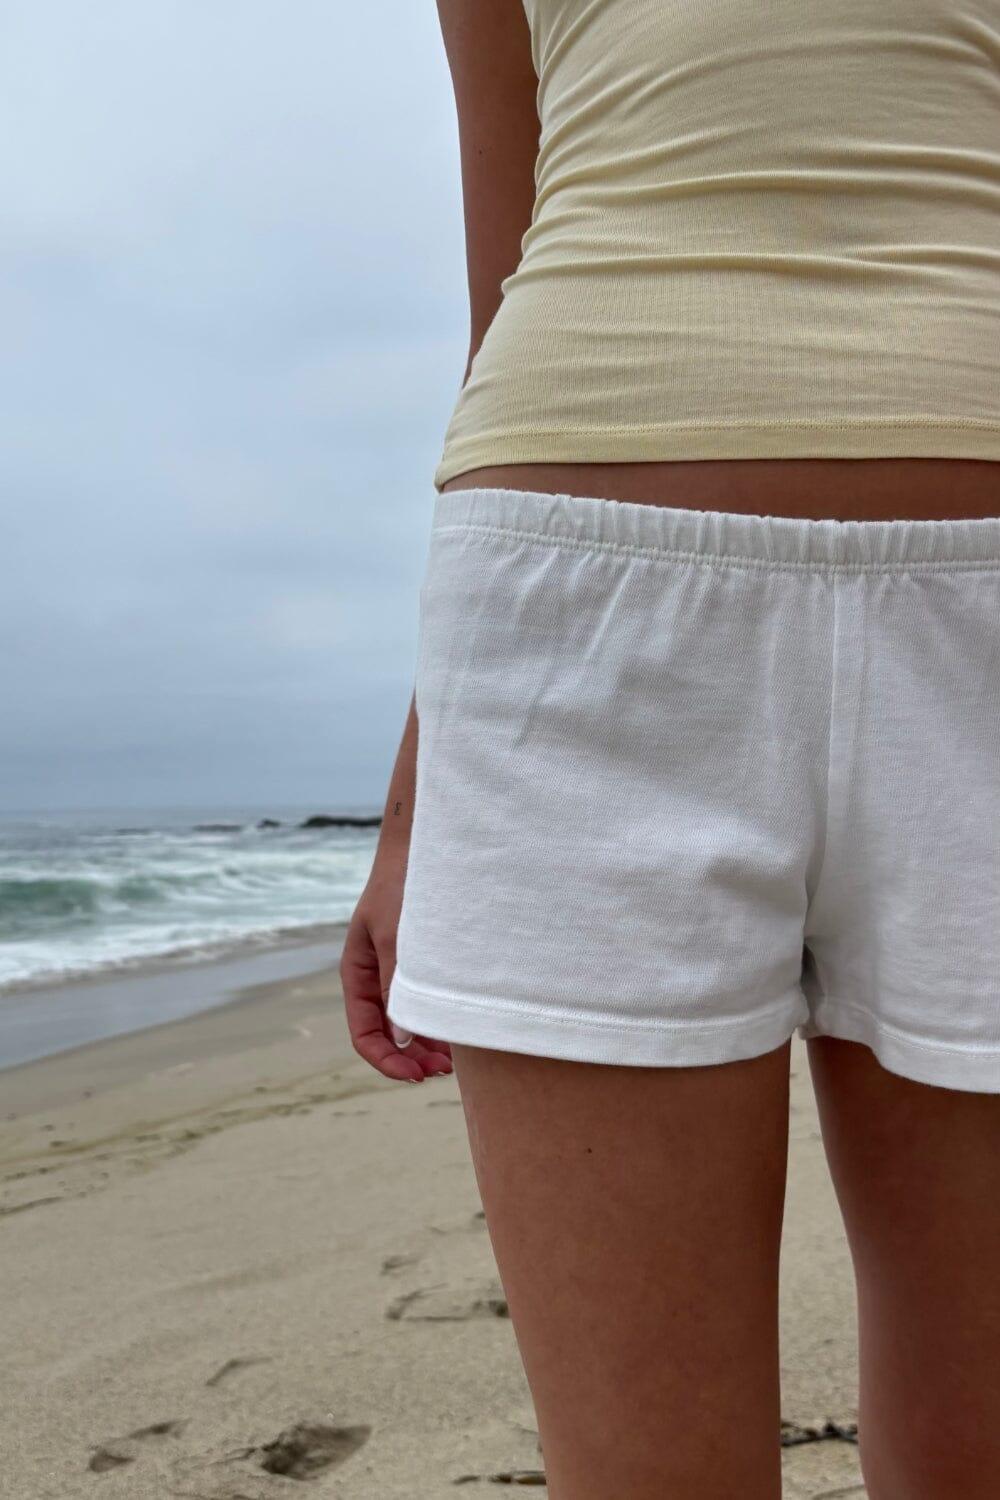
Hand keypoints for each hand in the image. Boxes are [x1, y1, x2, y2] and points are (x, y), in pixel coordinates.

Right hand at [339, 846, 452, 1082]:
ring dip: (428, 1044)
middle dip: (412, 1058)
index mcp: (357, 973)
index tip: (417, 1075)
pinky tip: (462, 1030)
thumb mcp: (397, 936)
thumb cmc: (404, 886)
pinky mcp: (422, 962)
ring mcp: (398, 970)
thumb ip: (395, 985)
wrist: (424, 846)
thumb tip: (400, 1038)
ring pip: (408, 1022)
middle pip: (387, 1034)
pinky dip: (439, 1020)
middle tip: (446, 1071)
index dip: (387, 1061)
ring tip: (458, 1059)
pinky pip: (425, 1002)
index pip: (364, 1034)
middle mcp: (375, 977)